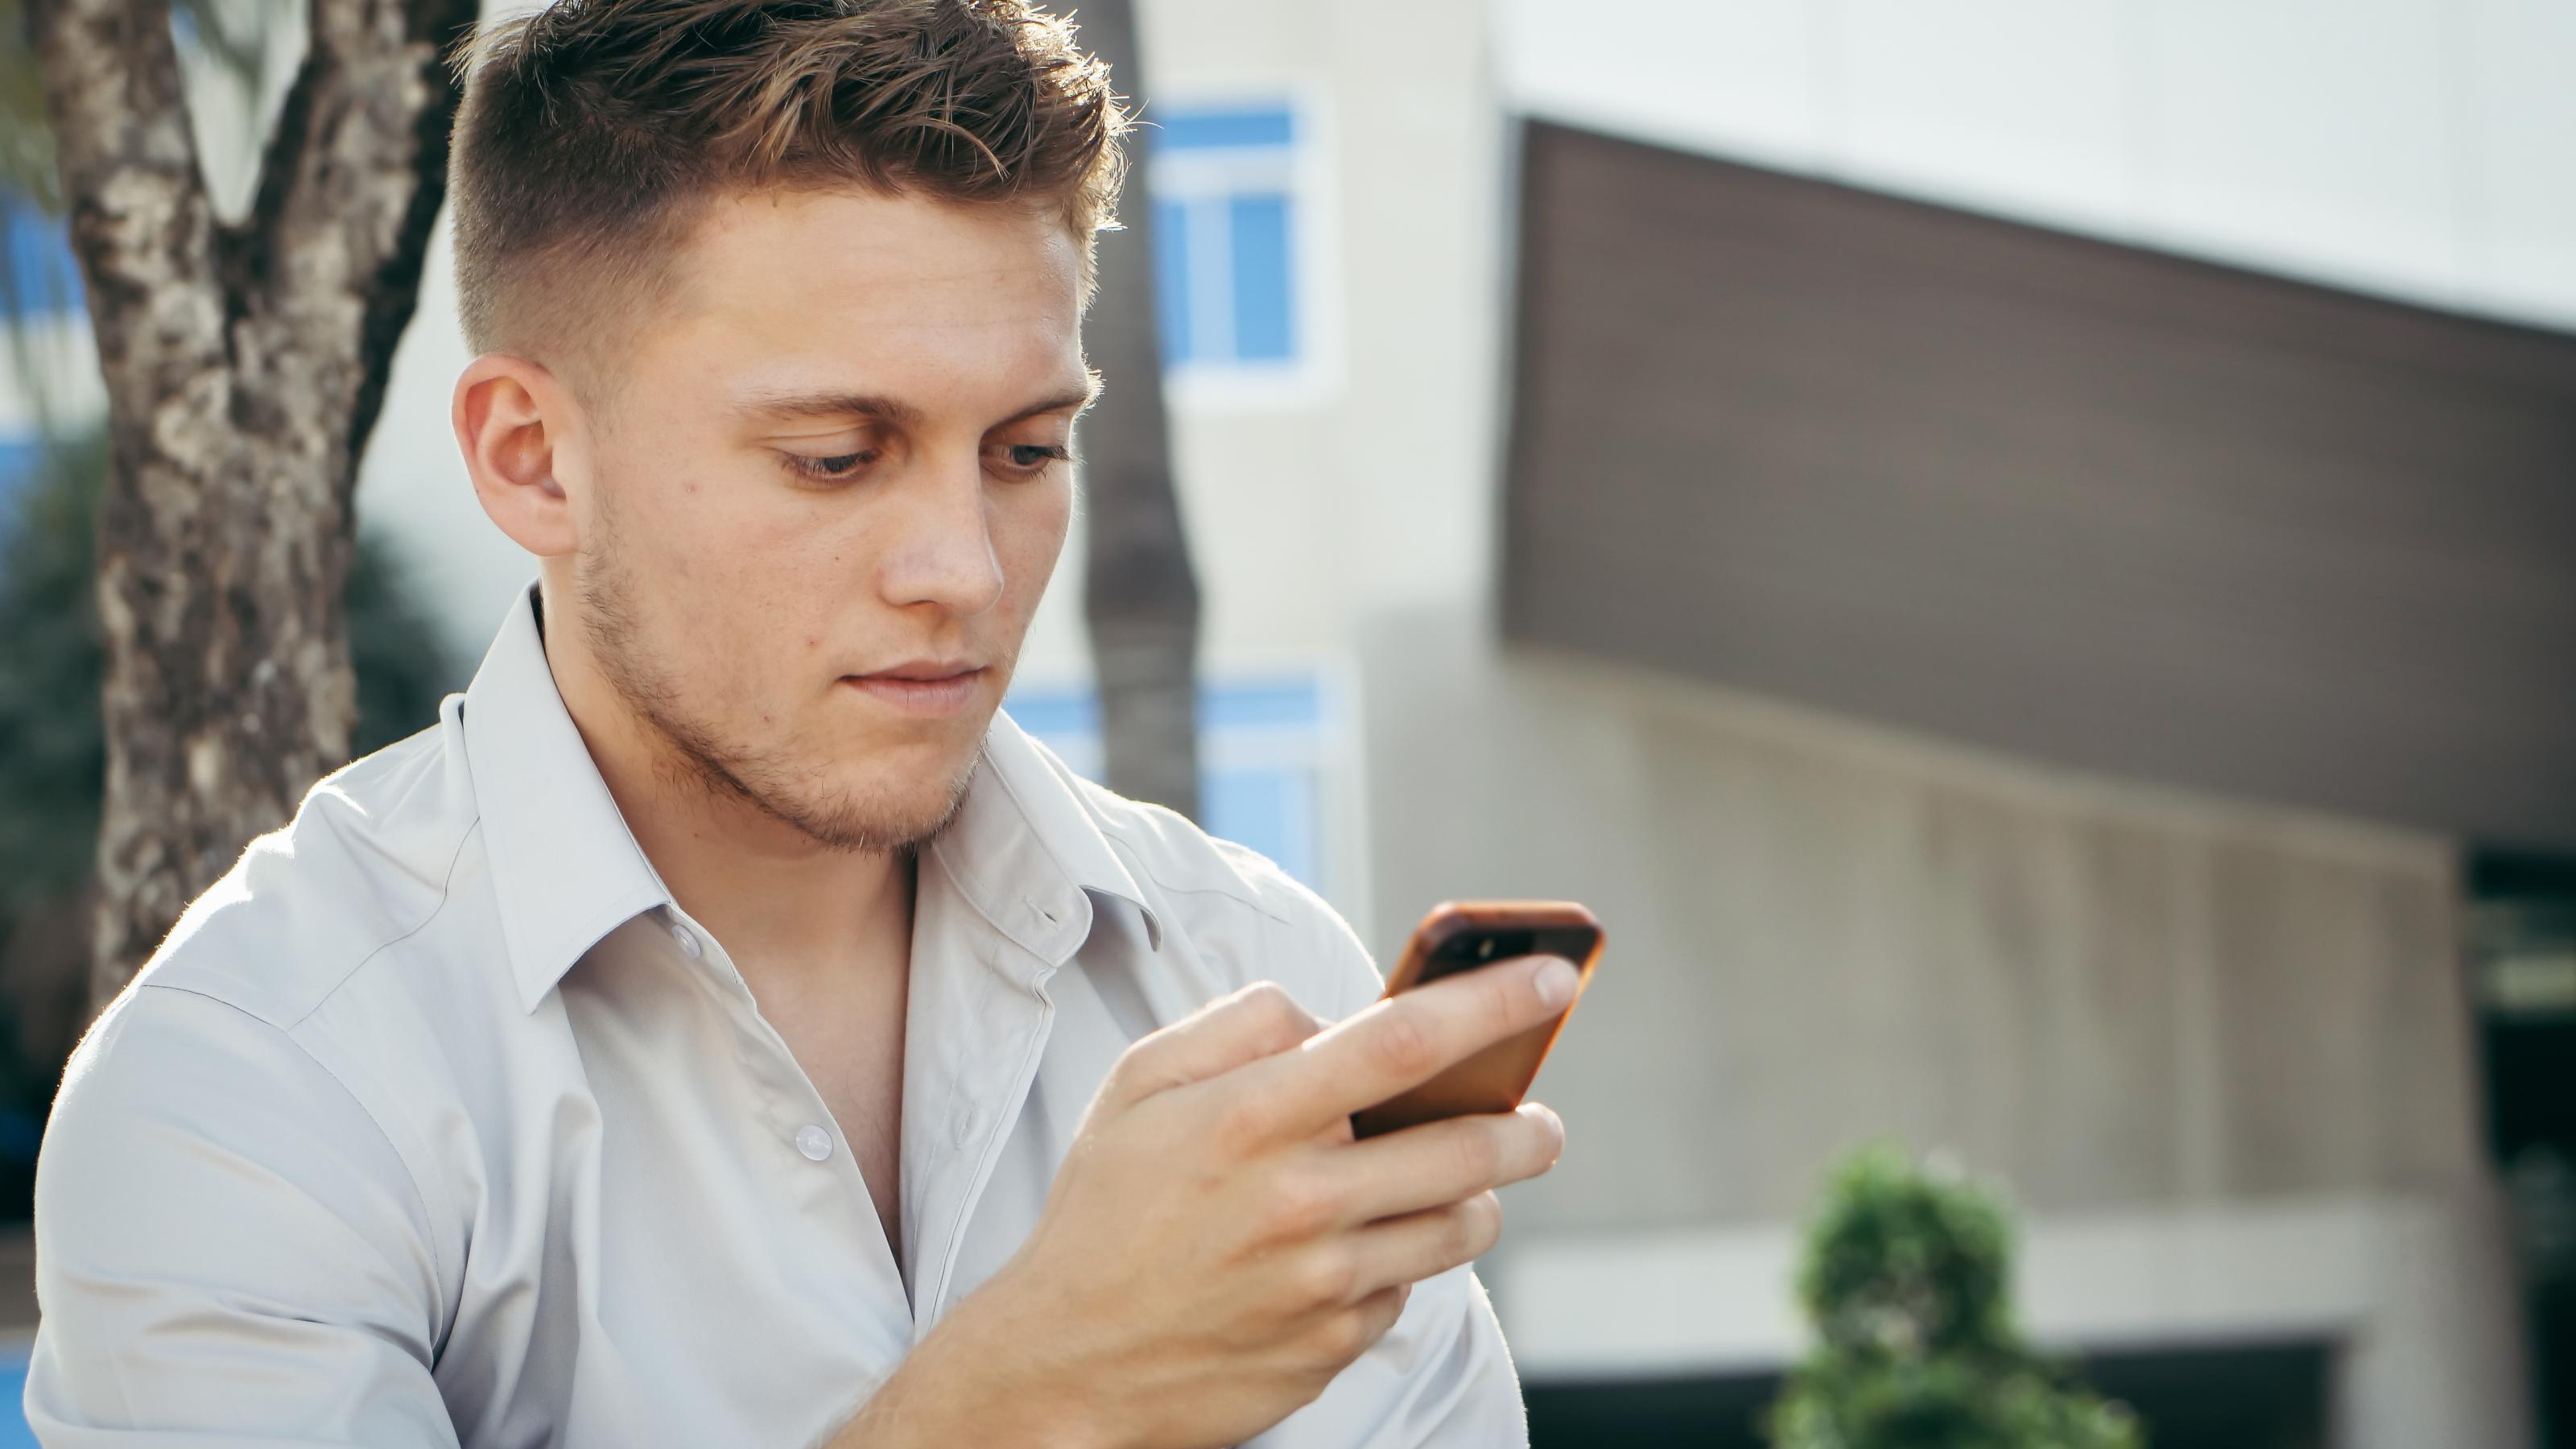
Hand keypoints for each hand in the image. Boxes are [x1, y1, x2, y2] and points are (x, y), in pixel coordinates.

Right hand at [841, 954, 1576, 1448]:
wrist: (1064, 1365)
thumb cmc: (1104, 1213)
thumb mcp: (1140, 1087)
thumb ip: (1239, 1025)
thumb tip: (1330, 1015)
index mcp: (1250, 1118)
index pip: (1402, 1042)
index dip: (1490, 1003)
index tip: (1549, 981)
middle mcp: (1298, 1200)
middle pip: (1467, 1145)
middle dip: (1527, 1125)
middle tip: (1541, 1117)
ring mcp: (1323, 1284)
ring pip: (1459, 1224)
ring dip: (1477, 1194)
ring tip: (1457, 1180)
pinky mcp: (1332, 1348)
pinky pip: (1406, 1288)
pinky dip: (1398, 1261)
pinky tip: (1354, 1251)